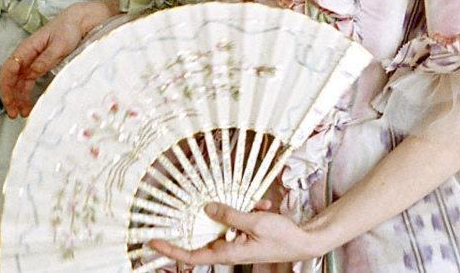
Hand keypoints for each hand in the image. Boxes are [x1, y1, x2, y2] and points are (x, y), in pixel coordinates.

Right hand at [0, 0, 117, 118]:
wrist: (79, 22)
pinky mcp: (39, 65)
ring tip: (21, 113)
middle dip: (9, 96)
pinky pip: (27, 82)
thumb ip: (45, 59)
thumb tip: (31, 73)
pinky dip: (26, 94)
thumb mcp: (59, 45)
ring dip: (17, 98)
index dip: (6, 85)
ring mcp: (32, 61)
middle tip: (14, 112)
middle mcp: (26, 55)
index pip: (9, 67)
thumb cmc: (68, 29)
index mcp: (28, 47)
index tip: (10, 99)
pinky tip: (28, 104)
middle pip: (11, 77)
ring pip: (18, 82)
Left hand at [150, 201, 319, 266]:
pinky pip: (240, 219)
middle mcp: (231, 248)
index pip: (193, 256)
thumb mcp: (255, 222)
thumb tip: (207, 209)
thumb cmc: (282, 237)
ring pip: (225, 221)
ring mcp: (239, 241)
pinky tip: (263, 208)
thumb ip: (230, 215)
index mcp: (229, 252)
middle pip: (207, 233)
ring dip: (238, 211)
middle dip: (210, 216)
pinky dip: (250, 210)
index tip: (154, 242)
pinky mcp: (246, 234)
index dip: (172, 251)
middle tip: (205, 203)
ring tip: (258, 208)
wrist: (304, 241)